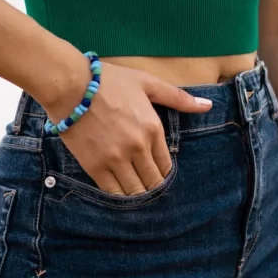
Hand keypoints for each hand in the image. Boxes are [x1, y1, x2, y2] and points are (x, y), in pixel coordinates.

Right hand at [42, 58, 211, 195]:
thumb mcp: (147, 83)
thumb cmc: (108, 81)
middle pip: (153, 182)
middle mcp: (138, 148)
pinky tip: (119, 192)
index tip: (157, 174)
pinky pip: (113, 192)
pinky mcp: (95, 167)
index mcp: (153, 129)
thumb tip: (207, 106)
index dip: (163, 174)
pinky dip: (119, 196)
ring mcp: (116, 159)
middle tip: (147, 186)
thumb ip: (178, 98)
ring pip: (135, 191)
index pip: (166, 166)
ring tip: (135, 191)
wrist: (69, 85)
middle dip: (152, 186)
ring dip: (138, 194)